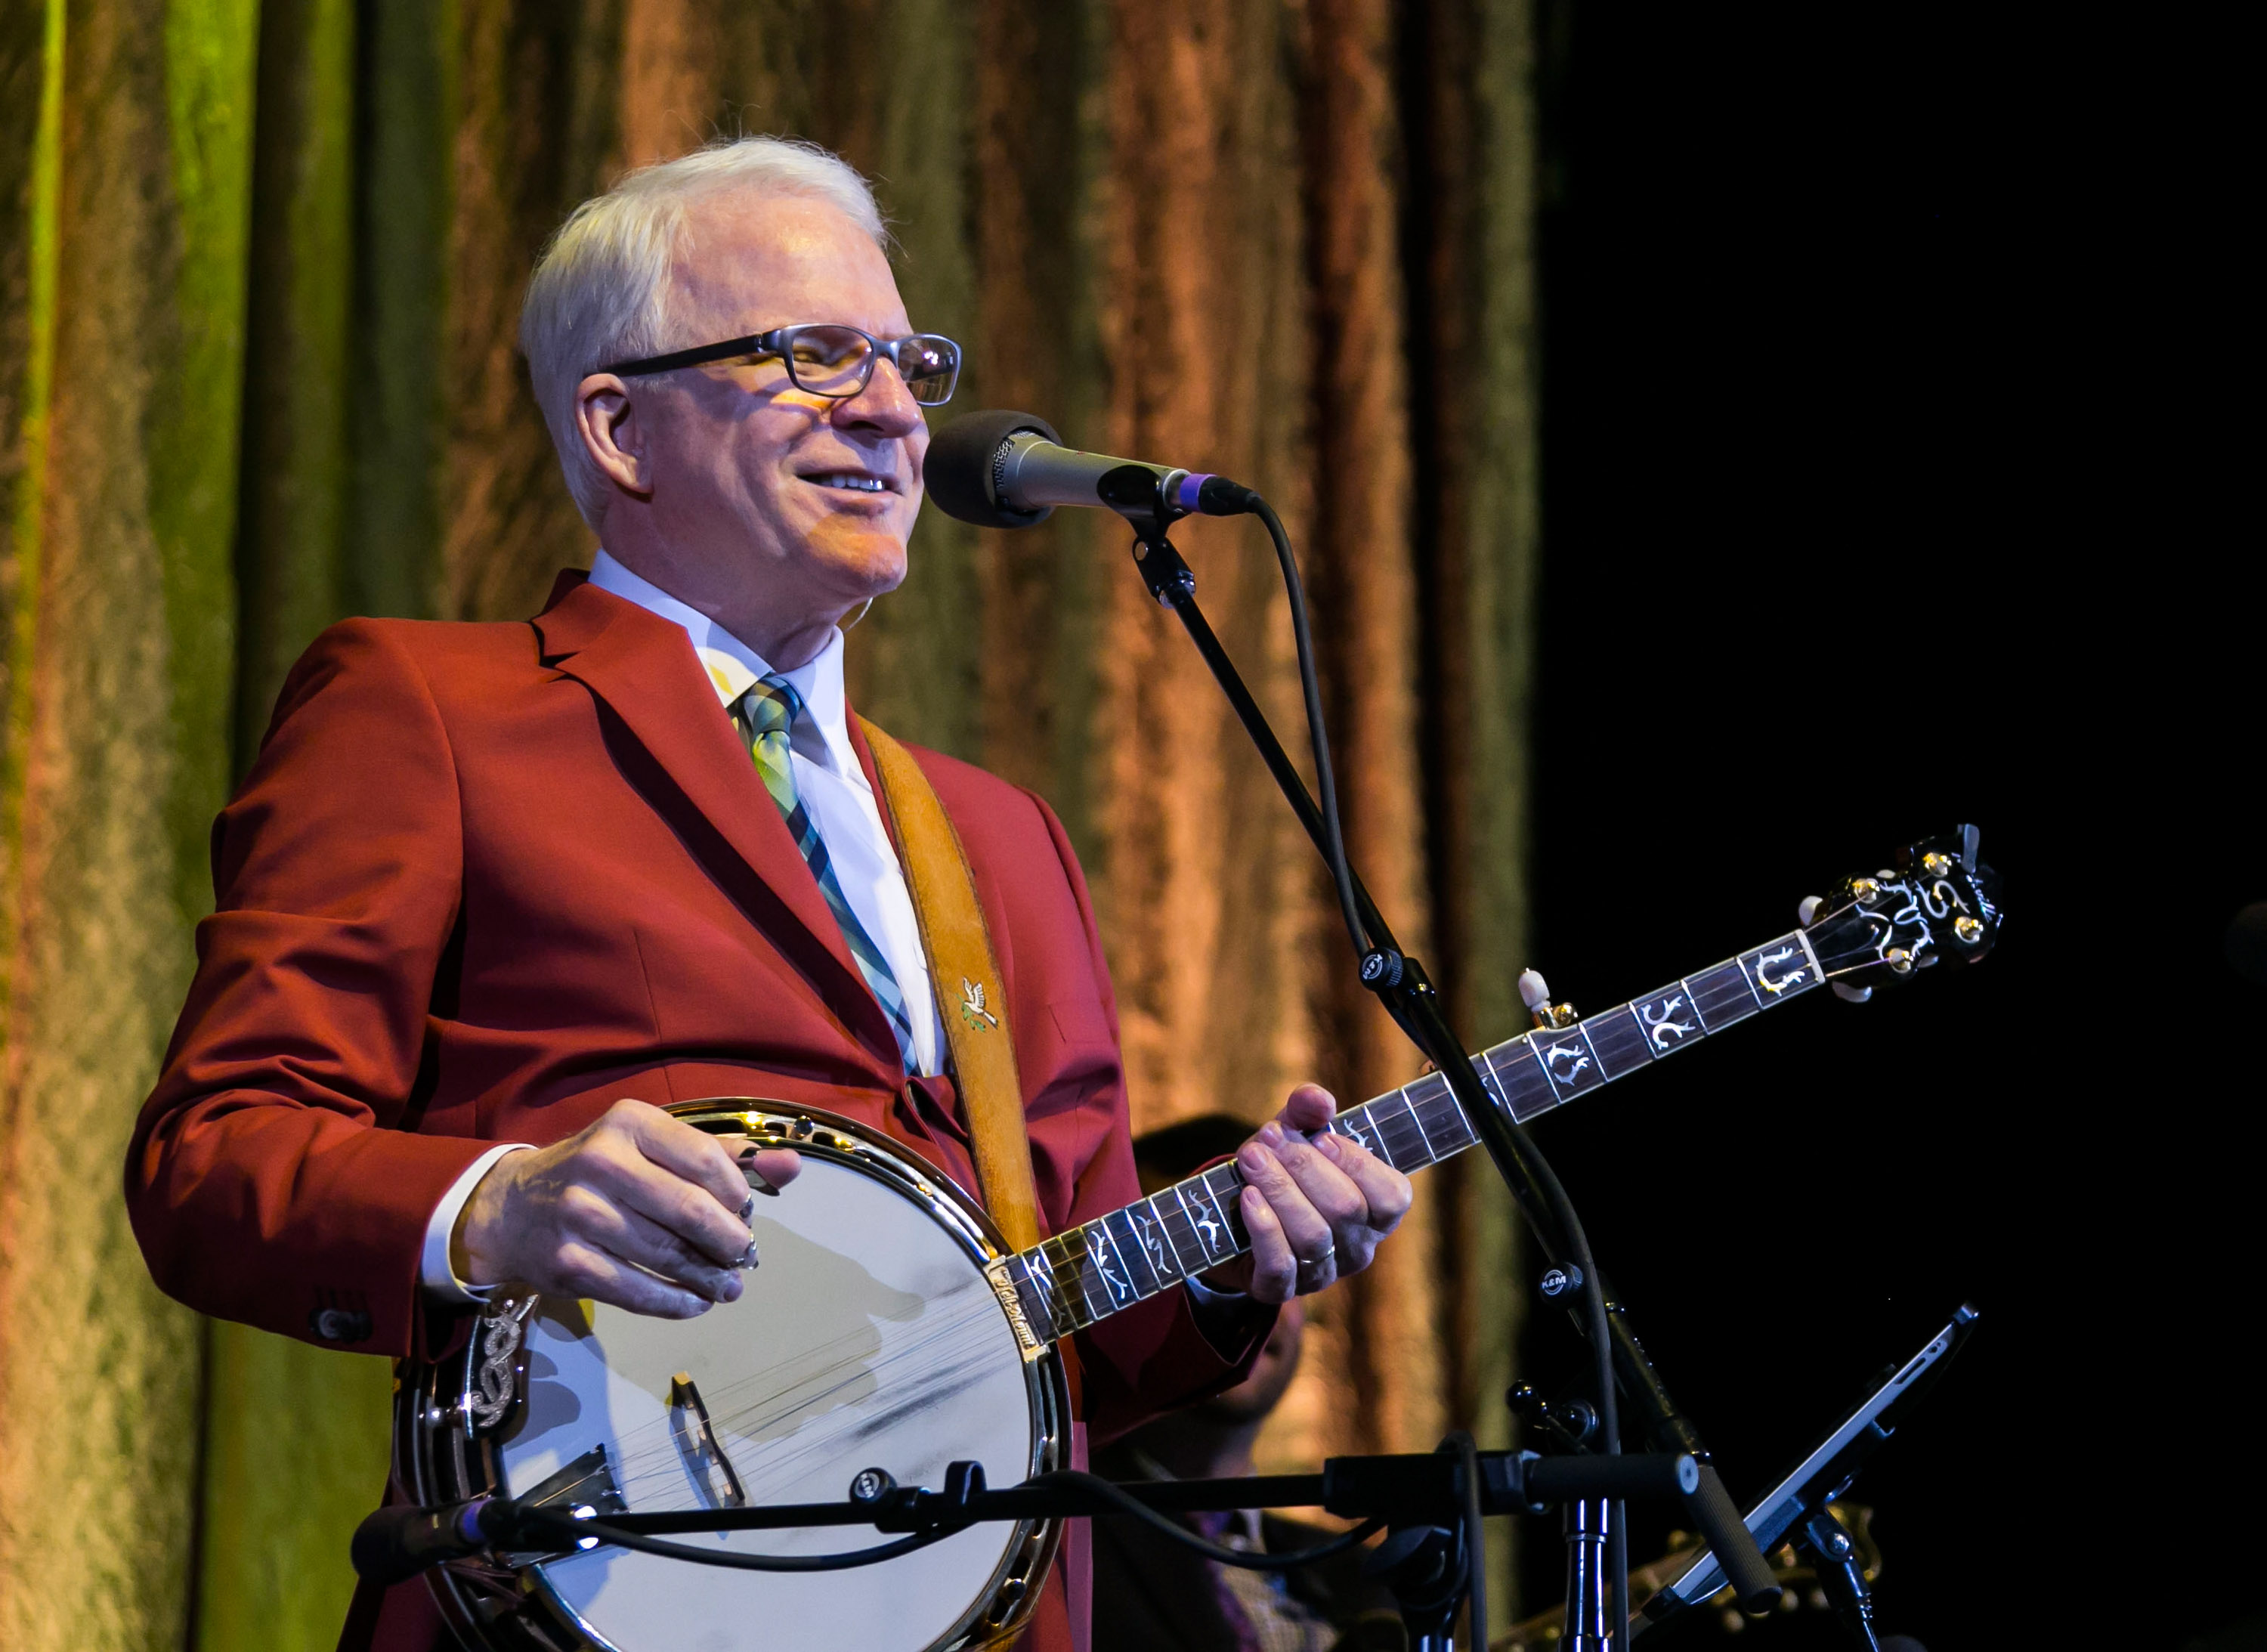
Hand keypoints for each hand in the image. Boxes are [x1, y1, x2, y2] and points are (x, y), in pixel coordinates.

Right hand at [453, 1099, 802, 1317]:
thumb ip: (722, 1155)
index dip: (737, 1193)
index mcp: (629, 1123)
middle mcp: (601, 1162)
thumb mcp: (651, 1146)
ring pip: (667, 1255)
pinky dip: (675, 1302)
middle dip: (730, 1241)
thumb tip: (791, 1167)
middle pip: (690, 1210)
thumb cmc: (600, 1171)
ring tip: (729, 1287)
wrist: (512, 1208)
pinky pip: (638, 1291)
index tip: (746, 1213)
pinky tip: (694, 1303)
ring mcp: (581, 1215)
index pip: (705, 1158)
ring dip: (709, 1278)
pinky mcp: (569, 1264)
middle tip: (746, 1257)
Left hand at [1202, 1084, 1411, 1304]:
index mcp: (1377, 1213)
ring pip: (1313, 1236)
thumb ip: (1308, 1110)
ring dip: (1279, 1190)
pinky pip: (1281, 1267)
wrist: (1233, 1217)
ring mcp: (1322, 1273)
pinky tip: (1248, 1198)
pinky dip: (1264, 1229)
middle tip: (1268, 1137)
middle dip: (1304, 1167)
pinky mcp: (1281, 1290)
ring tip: (1250, 1157)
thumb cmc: (1282, 1170)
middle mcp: (1358, 1248)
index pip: (1391, 1196)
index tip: (1320, 1137)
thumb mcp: (1295, 1133)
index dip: (1358, 1164)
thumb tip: (1318, 1100)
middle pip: (1345, 1209)